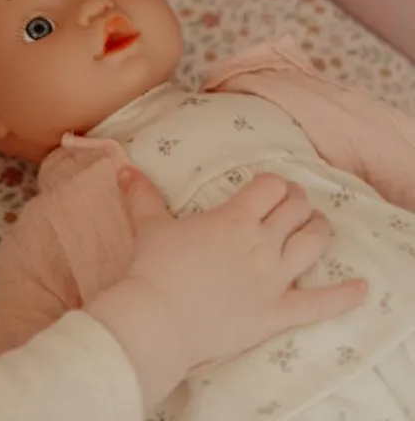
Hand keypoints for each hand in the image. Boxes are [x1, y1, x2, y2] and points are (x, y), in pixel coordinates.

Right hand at [89, 169, 366, 409]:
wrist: (160, 319)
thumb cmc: (154, 268)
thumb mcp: (149, 225)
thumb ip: (142, 194)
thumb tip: (126, 168)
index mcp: (233, 219)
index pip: (270, 188)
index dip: (274, 183)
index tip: (270, 187)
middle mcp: (260, 244)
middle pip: (295, 211)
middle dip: (297, 202)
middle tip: (291, 202)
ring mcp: (274, 279)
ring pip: (312, 245)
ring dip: (318, 231)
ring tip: (316, 226)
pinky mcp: (278, 312)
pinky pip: (320, 304)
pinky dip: (344, 296)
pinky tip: (361, 288)